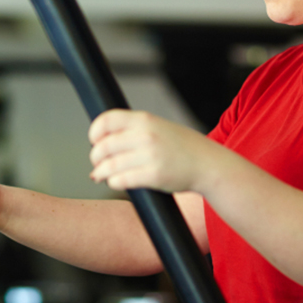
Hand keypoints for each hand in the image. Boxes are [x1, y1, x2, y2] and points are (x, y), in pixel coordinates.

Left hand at [88, 110, 219, 193]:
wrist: (208, 164)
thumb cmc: (182, 147)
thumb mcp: (159, 127)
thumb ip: (135, 128)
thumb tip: (103, 137)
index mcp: (145, 119)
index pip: (106, 120)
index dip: (95, 132)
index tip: (94, 141)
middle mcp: (146, 135)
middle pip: (104, 146)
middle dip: (95, 157)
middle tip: (97, 163)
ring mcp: (150, 156)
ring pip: (109, 166)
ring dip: (100, 172)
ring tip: (100, 175)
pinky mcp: (154, 176)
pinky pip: (121, 180)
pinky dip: (114, 182)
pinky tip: (116, 182)